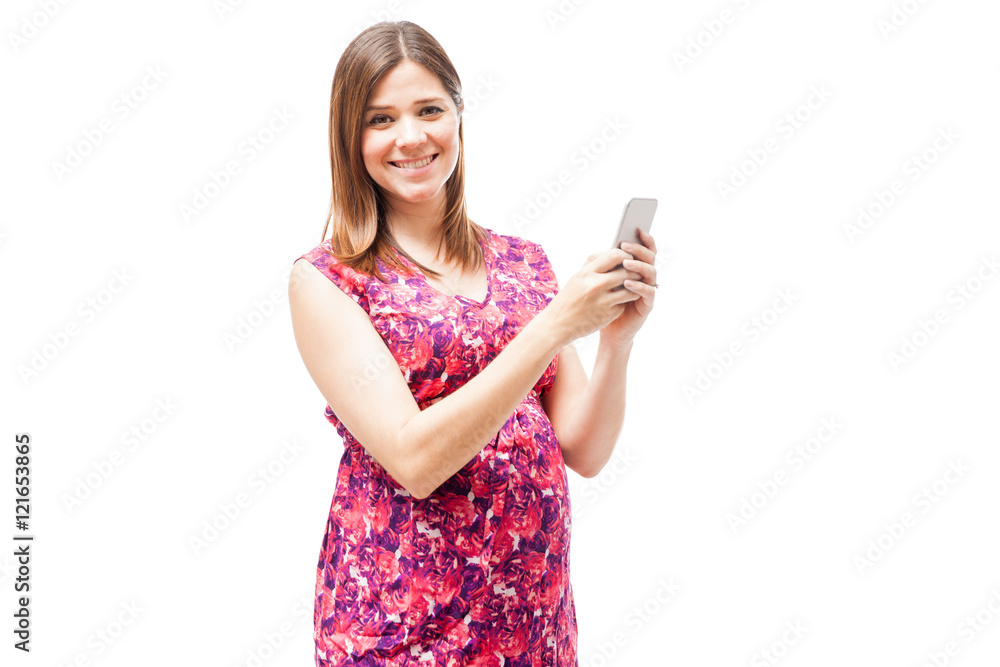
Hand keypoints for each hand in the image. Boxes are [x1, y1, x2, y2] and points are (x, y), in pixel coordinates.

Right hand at [544, 246, 644, 345]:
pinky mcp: (608, 314)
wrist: (558, 324)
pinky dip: (625, 301)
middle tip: (637, 271)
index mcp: (586, 273)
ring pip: (630, 288)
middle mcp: (595, 285)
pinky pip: (624, 303)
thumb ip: (595, 266)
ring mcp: (602, 301)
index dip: (625, 255)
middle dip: (634, 271)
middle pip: (625, 271)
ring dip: (634, 286)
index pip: (614, 255)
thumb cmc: (568, 299)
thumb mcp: (577, 278)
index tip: (628, 257)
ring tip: (633, 285)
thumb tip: (614, 254)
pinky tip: (623, 300)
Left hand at [600, 228, 657, 347]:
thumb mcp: (605, 280)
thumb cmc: (606, 301)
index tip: (638, 229)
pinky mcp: (647, 305)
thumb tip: (610, 246)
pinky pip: (648, 293)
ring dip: (638, 266)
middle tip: (625, 245)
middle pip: (650, 258)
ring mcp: (647, 290)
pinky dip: (639, 287)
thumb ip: (610, 265)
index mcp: (637, 268)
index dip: (645, 240)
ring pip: (651, 273)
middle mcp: (645, 277)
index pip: (645, 249)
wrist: (608, 328)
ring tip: (625, 263)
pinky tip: (628, 283)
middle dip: (638, 250)